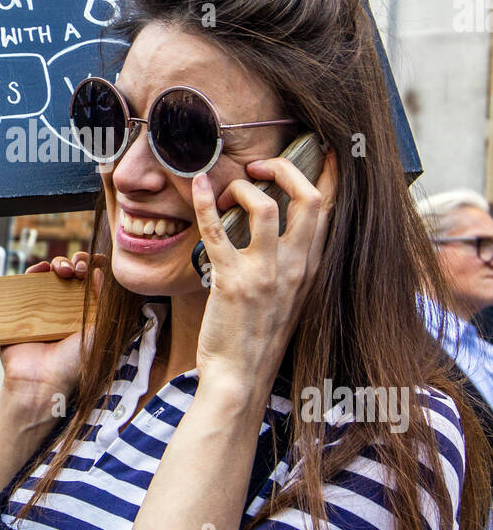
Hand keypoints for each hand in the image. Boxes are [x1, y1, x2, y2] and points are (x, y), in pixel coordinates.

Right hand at [0, 252, 105, 409]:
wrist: (42, 380)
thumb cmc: (74, 363)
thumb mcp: (98, 331)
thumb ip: (103, 302)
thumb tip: (100, 272)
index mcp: (86, 313)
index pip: (92, 282)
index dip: (94, 268)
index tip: (95, 265)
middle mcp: (66, 308)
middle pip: (72, 273)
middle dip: (78, 263)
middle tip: (79, 269)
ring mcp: (44, 307)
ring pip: (51, 275)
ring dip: (59, 263)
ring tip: (63, 269)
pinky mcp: (23, 309)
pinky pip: (26, 284)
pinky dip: (34, 271)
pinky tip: (42, 269)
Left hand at [190, 150, 337, 399]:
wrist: (241, 379)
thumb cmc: (259, 338)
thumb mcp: (291, 298)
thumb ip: (291, 264)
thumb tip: (278, 227)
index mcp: (312, 268)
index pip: (331, 210)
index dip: (330, 174)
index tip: (322, 150)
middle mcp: (296, 267)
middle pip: (311, 199)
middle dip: (288, 168)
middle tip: (262, 165)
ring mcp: (266, 274)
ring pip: (268, 207)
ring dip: (246, 187)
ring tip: (231, 188)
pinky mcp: (232, 282)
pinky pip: (218, 231)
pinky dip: (207, 202)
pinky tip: (199, 186)